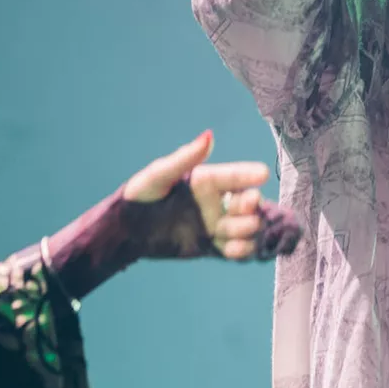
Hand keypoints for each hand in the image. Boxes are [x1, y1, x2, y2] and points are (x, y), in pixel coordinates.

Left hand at [123, 131, 300, 260]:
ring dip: (247, 230)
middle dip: (250, 205)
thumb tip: (209, 136)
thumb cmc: (139, 196)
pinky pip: (237, 250)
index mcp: (206, 181)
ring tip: (232, 233)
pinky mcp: (212, 247)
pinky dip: (242, 251)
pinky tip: (234, 250)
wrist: (126, 233)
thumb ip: (185, 158)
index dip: (248, 174)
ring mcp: (217, 225)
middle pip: (246, 203)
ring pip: (246, 227)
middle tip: (245, 208)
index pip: (233, 176)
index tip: (262, 174)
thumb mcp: (159, 175)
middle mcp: (216, 202)